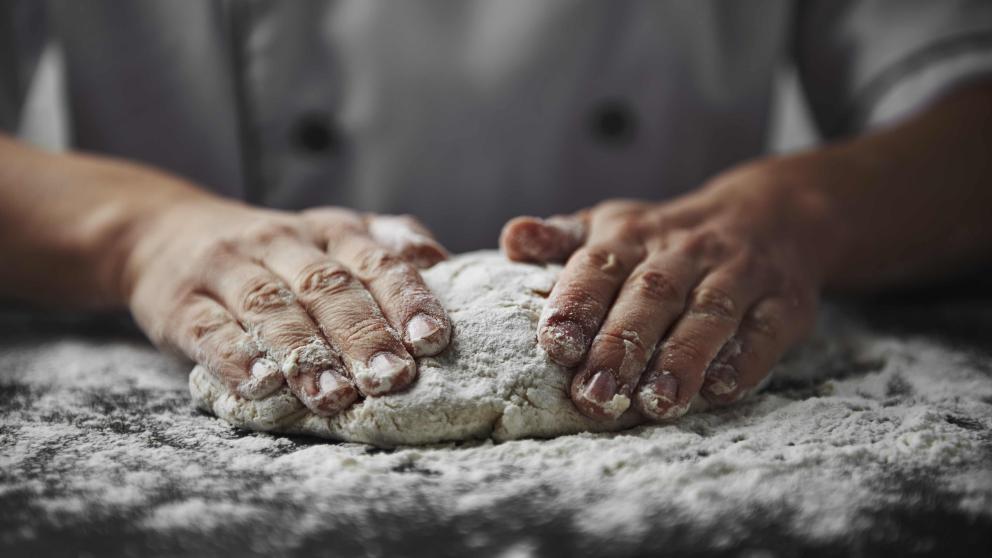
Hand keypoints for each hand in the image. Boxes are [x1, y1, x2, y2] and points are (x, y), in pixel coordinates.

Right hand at [124, 198, 451, 415]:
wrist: (163, 232)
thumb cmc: (275, 251)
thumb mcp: (332, 233)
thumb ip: (386, 244)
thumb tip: (441, 262)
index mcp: (330, 231)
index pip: (375, 261)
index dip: (406, 299)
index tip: (432, 340)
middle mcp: (282, 242)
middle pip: (327, 287)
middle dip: (363, 335)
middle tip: (392, 378)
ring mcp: (229, 268)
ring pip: (271, 308)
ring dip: (306, 354)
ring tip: (334, 395)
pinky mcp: (181, 302)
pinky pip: (209, 328)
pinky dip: (236, 358)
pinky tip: (261, 387)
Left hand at [500, 164, 820, 420]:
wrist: (770, 214)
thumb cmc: (665, 238)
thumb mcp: (612, 226)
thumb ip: (561, 239)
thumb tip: (513, 238)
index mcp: (630, 235)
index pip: (598, 265)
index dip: (577, 304)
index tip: (555, 345)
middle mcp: (683, 251)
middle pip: (650, 296)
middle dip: (621, 347)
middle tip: (594, 396)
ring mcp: (738, 273)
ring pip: (709, 314)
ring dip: (682, 360)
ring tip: (656, 404)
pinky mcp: (784, 302)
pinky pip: (766, 330)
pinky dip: (744, 361)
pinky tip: (719, 391)